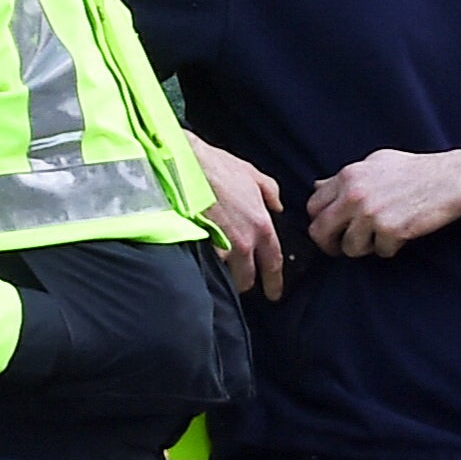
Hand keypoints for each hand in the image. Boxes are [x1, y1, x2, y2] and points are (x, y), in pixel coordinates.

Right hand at [192, 138, 286, 300]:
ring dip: (224, 275)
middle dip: (245, 282)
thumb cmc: (218, 167)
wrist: (183, 166)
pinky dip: (207, 265)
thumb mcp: (253, 175)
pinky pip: (206, 264)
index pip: (274, 263)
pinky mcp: (198, 247)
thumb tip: (277, 206)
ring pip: (225, 274)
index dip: (274, 282)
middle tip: (242, 282)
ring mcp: (220, 248)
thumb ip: (270, 193)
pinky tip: (203, 262)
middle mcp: (244, 243)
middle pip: (247, 277)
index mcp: (261, 226)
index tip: (274, 294)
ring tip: (220, 272)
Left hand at [304, 147, 460, 258]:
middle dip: (330, 245)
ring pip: (349, 248)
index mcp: (348, 176)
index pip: (312, 206)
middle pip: (320, 232)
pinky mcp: (391, 230)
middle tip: (343, 248)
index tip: (332, 230)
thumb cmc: (416, 170)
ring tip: (381, 237)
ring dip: (365, 248)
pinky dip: (391, 248)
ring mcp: (371, 213)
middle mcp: (354, 194)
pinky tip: (403, 234)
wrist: (452, 178)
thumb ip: (344, 177)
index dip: (320, 222)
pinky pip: (380, 252)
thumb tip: (317, 186)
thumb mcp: (375, 163)